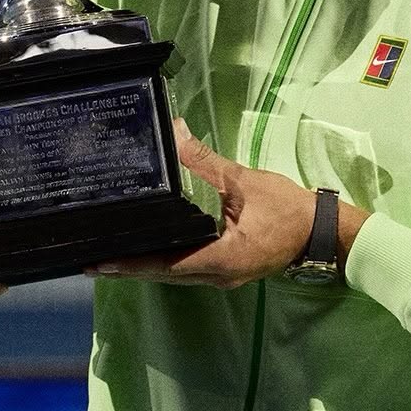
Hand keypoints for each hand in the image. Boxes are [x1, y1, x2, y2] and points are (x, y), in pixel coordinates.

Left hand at [86, 120, 367, 288]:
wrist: (321, 232)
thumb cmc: (287, 209)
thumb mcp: (245, 182)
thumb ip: (205, 163)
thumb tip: (173, 133)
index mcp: (221, 258)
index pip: (166, 264)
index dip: (131, 264)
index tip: (100, 262)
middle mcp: (216, 275)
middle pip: (163, 274)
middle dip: (127, 267)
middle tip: (89, 256)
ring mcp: (220, 276)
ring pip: (172, 274)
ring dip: (142, 266)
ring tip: (107, 254)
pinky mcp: (224, 270)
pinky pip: (185, 268)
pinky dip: (162, 260)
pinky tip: (144, 248)